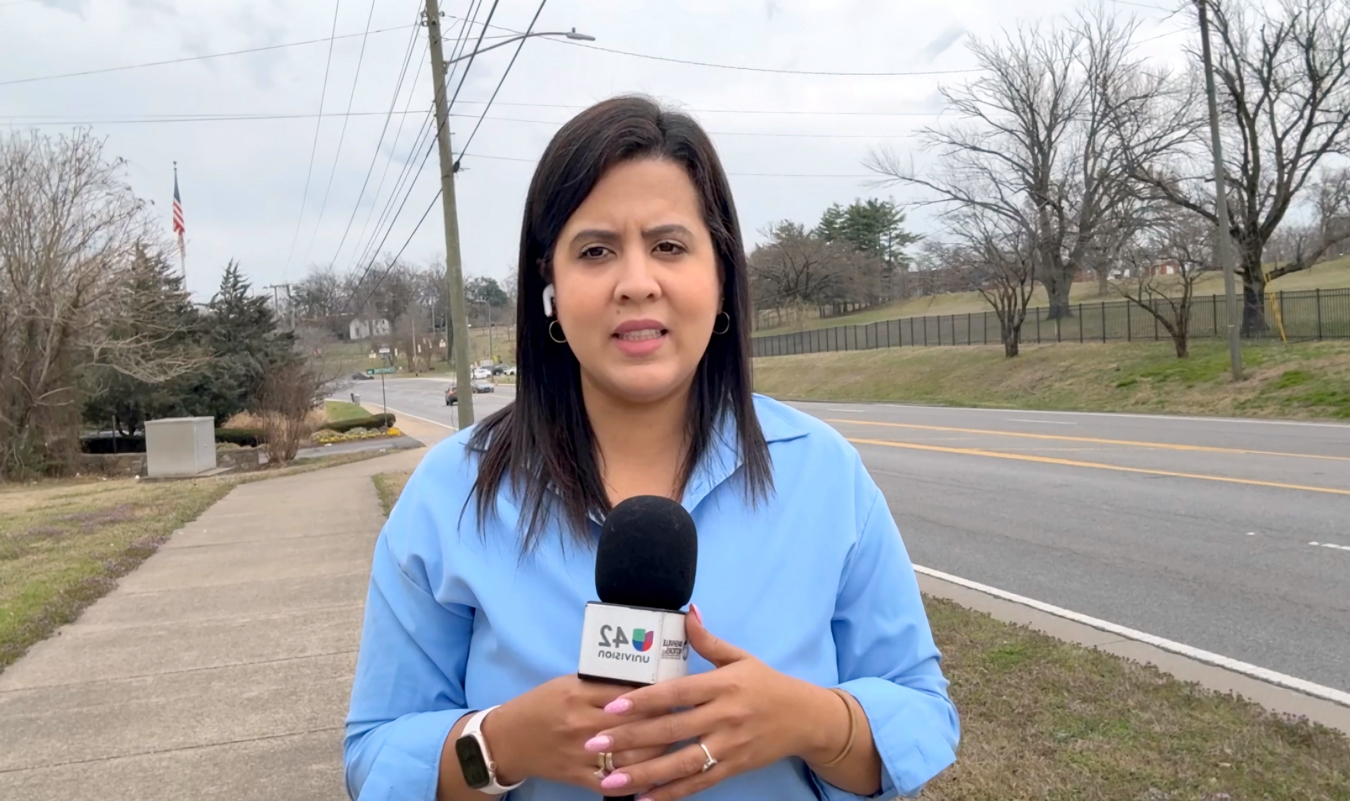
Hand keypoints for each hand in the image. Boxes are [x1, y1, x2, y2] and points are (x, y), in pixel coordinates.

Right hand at [483, 675, 668, 790]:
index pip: (629, 695)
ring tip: (680, 743)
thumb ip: (602, 683)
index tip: (680, 691)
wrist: (508, 741)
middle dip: (667, 722)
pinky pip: (617, 782)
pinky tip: (659, 774)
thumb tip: (643, 680)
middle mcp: (583, 725)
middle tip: (688, 717)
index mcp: (580, 695)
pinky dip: (640, 779)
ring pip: (633, 756)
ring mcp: (582, 755)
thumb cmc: (541, 705)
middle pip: (636, 725)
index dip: (658, 694)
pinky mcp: (580, 777)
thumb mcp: (568, 684)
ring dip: (660, 751)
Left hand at [582, 605, 849, 799]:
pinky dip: (670, 793)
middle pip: (671, 730)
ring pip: (680, 764)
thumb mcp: (740, 657)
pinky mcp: (734, 768)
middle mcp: (724, 717)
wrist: (806, 718)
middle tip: (593, 744)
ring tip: (608, 780)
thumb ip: (708, 640)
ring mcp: (729, 746)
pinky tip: (642, 799)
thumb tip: (686, 612)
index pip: (675, 694)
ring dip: (643, 774)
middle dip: (629, 739)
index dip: (642, 702)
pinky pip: (698, 783)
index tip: (610, 708)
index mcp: (722, 685)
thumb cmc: (767, 684)